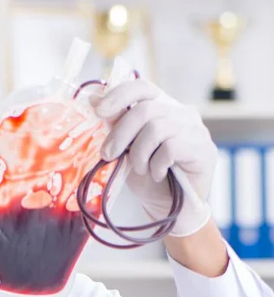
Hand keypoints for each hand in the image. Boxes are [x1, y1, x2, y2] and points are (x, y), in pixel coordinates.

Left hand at [94, 79, 216, 236]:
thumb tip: (93, 99)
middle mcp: (180, 112)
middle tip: (107, 155)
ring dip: (139, 154)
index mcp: (160, 107)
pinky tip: (157, 174)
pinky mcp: (204, 148)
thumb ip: (116, 125)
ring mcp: (195, 129)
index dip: (119, 95)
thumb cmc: (147, 176)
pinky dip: (157, 165)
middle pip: (145, 110)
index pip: (141, 88)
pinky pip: (171, 148)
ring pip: (156, 129)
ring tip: (140, 169)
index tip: (99, 111)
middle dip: (120, 134)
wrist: (171, 208)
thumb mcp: (125, 150)